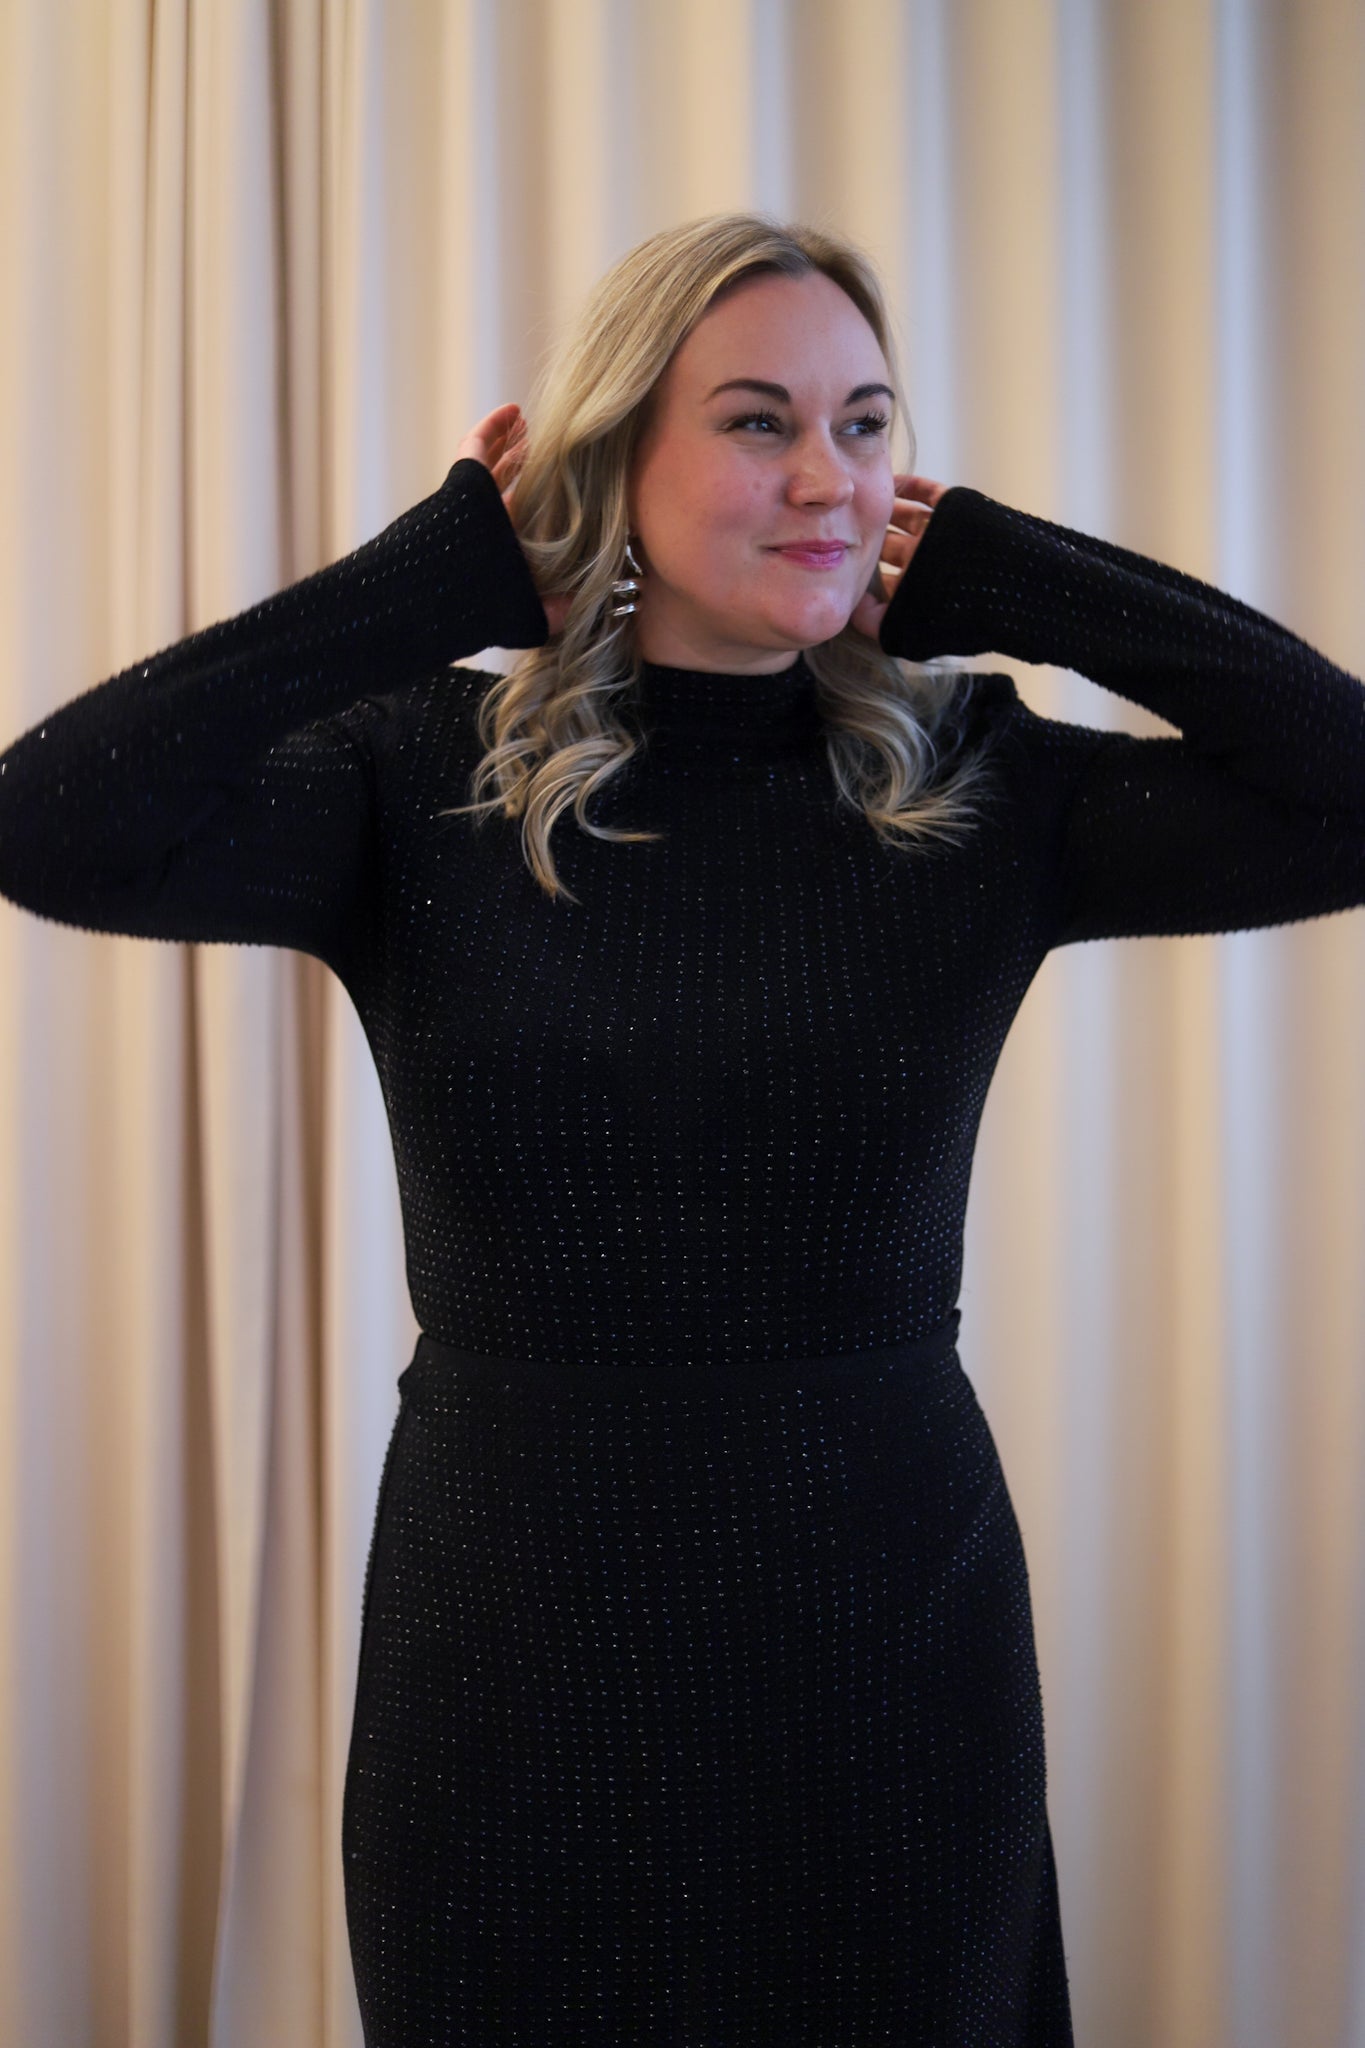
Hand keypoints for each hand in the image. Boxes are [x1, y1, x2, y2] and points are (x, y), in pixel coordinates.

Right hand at [456, 403, 569, 633]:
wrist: (438, 602)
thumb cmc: (481, 613)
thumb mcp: (525, 614)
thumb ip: (550, 611)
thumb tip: (574, 602)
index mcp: (498, 552)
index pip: (517, 517)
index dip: (535, 500)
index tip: (554, 484)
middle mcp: (484, 525)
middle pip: (505, 486)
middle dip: (522, 465)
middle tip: (539, 444)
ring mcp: (469, 504)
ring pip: (490, 464)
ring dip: (509, 442)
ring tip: (527, 423)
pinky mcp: (460, 484)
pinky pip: (475, 448)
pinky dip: (493, 428)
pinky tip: (513, 411)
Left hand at [849, 474, 948, 641]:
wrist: (1008, 586)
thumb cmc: (955, 614)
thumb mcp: (907, 632)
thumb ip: (875, 623)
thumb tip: (849, 608)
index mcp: (919, 592)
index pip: (886, 582)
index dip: (863, 574)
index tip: (841, 564)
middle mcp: (928, 564)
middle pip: (892, 547)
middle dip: (869, 539)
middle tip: (842, 525)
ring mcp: (942, 535)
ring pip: (907, 517)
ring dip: (886, 508)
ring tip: (862, 497)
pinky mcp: (956, 510)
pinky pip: (928, 493)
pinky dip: (909, 485)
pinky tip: (890, 479)